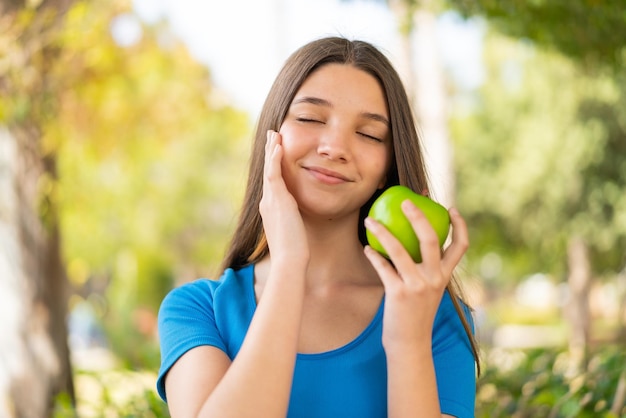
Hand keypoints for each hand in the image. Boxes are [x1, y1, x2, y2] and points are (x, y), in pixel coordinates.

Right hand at [259, 130, 308, 262]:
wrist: (289, 260)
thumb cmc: (293, 251)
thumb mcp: (293, 231)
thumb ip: (293, 221)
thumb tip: (297, 220)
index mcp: (270, 209)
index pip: (271, 182)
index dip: (272, 165)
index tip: (275, 152)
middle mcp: (267, 202)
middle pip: (268, 171)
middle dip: (270, 153)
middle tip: (272, 136)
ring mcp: (270, 200)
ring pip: (269, 169)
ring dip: (272, 150)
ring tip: (275, 134)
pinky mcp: (277, 199)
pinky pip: (274, 174)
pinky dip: (275, 159)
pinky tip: (278, 146)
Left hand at [363, 200, 468, 348]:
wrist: (410, 344)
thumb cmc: (415, 313)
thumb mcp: (428, 291)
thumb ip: (426, 270)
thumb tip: (413, 243)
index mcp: (444, 276)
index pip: (461, 246)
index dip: (459, 225)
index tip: (451, 208)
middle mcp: (434, 278)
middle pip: (431, 239)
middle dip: (418, 216)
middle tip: (405, 201)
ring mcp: (417, 286)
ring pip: (399, 250)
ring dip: (383, 231)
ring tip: (370, 220)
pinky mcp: (398, 293)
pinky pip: (383, 267)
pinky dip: (373, 255)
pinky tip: (367, 247)